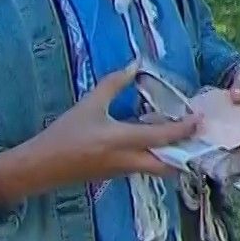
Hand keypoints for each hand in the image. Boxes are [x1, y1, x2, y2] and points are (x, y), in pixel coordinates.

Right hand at [0, 65, 202, 206]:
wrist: (41, 166)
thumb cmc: (65, 134)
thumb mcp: (89, 105)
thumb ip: (113, 84)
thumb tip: (134, 65)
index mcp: (121, 141)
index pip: (161, 137)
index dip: (183, 129)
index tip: (199, 119)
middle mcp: (127, 161)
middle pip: (167, 166)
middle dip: (186, 154)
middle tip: (196, 137)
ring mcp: (123, 171)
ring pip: (157, 169)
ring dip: (172, 156)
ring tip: (181, 137)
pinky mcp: (117, 175)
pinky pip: (144, 168)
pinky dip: (156, 157)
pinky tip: (156, 142)